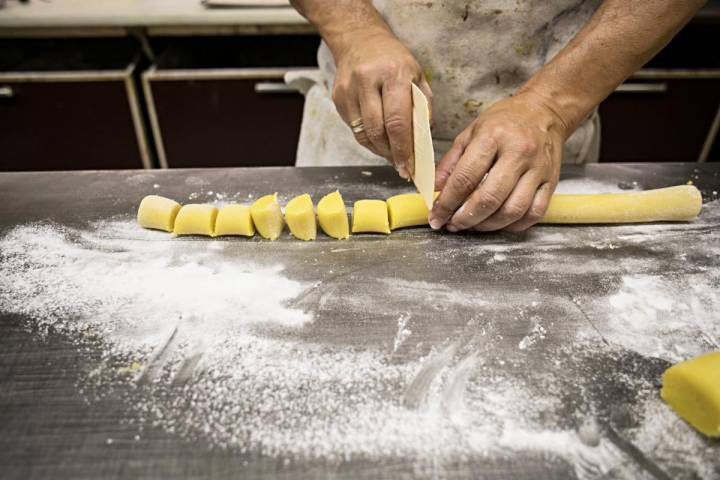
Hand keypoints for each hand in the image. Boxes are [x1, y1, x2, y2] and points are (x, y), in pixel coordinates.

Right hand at [331, 29, 431, 178]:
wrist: (360, 40)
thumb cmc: (394, 60)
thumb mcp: (417, 75)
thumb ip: (423, 106)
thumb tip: (422, 140)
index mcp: (393, 74)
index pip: (397, 121)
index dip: (402, 148)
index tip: (408, 165)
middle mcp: (368, 80)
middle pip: (378, 131)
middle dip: (391, 154)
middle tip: (401, 166)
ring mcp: (349, 90)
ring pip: (363, 133)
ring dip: (379, 150)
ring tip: (391, 155)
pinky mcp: (338, 97)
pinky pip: (353, 128)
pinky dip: (368, 139)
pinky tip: (378, 140)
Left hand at [429, 91, 568, 232]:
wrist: (544, 111)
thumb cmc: (505, 121)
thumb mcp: (470, 132)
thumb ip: (451, 162)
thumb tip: (434, 189)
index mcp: (493, 137)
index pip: (465, 178)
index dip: (447, 203)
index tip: (436, 216)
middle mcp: (518, 153)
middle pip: (489, 198)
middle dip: (466, 218)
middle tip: (453, 224)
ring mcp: (538, 169)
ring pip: (512, 210)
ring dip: (488, 225)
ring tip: (473, 225)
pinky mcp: (552, 182)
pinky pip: (534, 213)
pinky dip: (513, 225)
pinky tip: (498, 223)